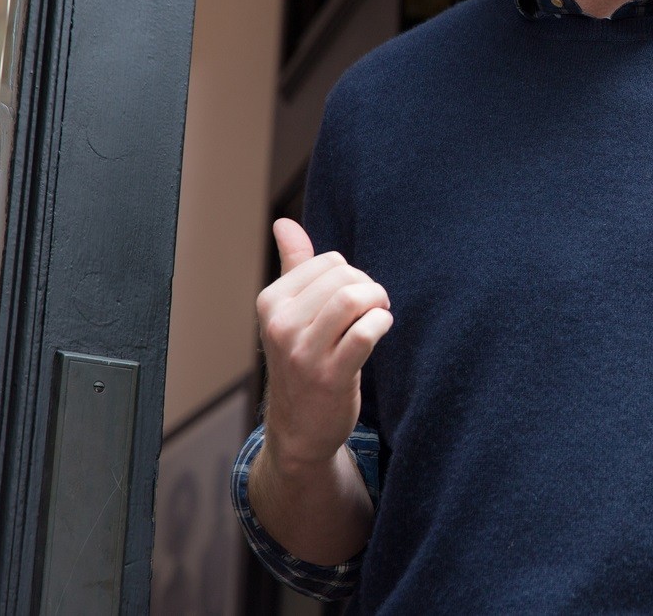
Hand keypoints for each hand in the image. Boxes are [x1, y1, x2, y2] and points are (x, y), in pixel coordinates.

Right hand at [256, 218, 392, 472]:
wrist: (299, 429)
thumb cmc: (302, 361)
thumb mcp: (291, 313)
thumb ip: (293, 265)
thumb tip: (283, 223)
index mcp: (271, 303)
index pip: (329, 261)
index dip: (352, 275)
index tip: (353, 297)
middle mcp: (281, 325)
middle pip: (344, 277)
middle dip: (369, 287)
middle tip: (372, 308)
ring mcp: (303, 352)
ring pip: (352, 299)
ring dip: (378, 302)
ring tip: (379, 315)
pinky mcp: (330, 376)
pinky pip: (365, 332)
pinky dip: (381, 324)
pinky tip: (379, 331)